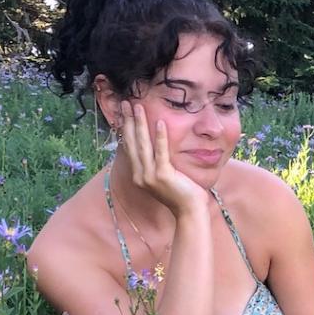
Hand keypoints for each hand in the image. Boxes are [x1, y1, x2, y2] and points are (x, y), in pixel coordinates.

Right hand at [118, 101, 211, 217]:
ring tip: (138, 107)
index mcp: (138, 175)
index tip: (124, 113)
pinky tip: (160, 122)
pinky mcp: (163, 175)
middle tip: (126, 103)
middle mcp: (140, 175)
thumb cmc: (181, 194)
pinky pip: (161, 152)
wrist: (189, 211)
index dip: (126, 129)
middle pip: (132, 143)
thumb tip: (156, 146)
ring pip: (143, 145)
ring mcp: (150, 176)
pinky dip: (161, 137)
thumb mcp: (163, 177)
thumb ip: (157, 163)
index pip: (129, 147)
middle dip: (129, 121)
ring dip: (140, 124)